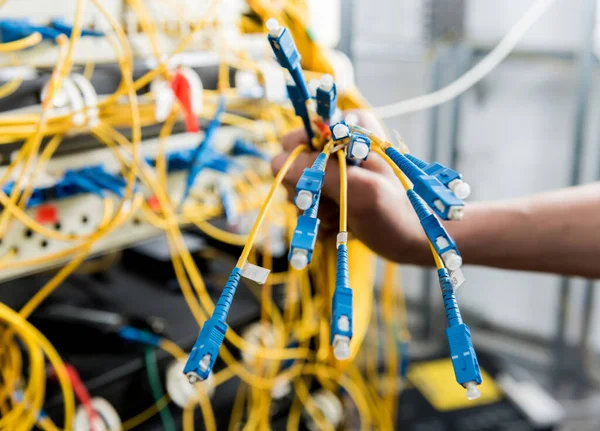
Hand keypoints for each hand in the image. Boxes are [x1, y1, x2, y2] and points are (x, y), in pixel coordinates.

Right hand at [271, 112, 430, 264]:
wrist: (414, 240)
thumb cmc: (397, 213)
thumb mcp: (360, 190)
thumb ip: (319, 172)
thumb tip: (276, 162)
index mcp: (350, 132)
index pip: (300, 136)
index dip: (301, 162)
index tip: (317, 185)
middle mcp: (339, 149)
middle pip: (295, 166)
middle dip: (310, 192)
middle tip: (335, 204)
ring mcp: (334, 174)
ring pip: (299, 191)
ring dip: (317, 211)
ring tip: (343, 219)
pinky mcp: (332, 195)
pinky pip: (308, 208)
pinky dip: (321, 222)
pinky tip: (342, 227)